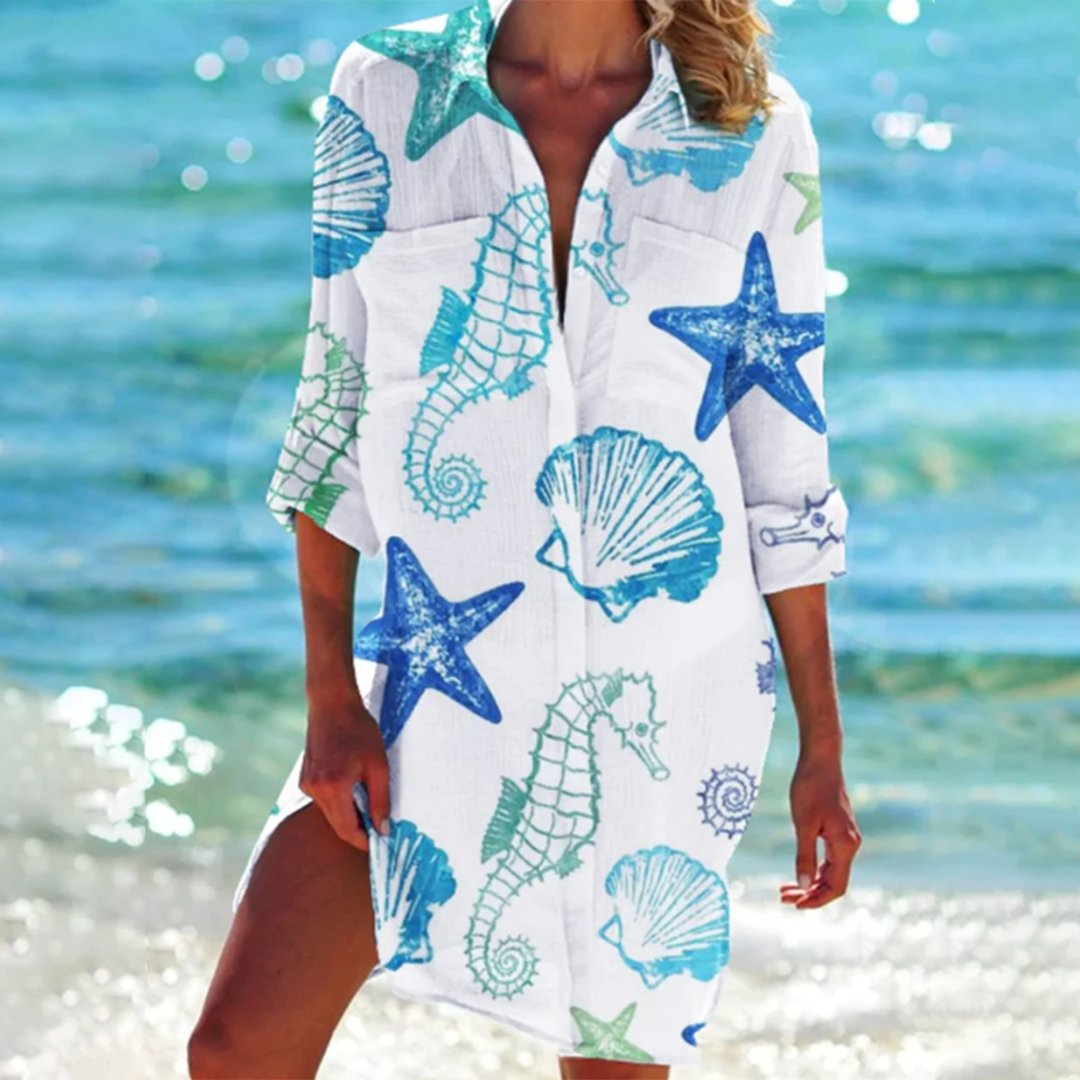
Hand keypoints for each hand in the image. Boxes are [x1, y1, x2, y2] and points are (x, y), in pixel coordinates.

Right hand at [298, 690, 390, 851]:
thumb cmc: (359, 730)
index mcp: (334, 787)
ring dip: (349, 813)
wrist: (332, 703)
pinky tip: (353, 783)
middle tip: (380, 825)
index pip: (347, 829)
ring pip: (331, 813)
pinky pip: (324, 800)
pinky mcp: (305, 778)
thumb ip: (381, 799)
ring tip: (369, 798)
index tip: (380, 843)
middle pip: (337, 824)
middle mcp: (315, 789)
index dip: (364, 841)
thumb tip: (383, 829)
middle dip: (358, 829)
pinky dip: (339, 800)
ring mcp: (306, 784)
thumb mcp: (378, 764)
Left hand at [780, 751, 860, 908]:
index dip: (817, 900)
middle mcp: (850, 844)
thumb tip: (804, 887)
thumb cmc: (810, 788)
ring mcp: (845, 838)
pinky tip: (797, 872)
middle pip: (833, 882)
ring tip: (784, 890)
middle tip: (783, 898)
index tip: (796, 905)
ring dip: (810, 883)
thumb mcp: (803, 824)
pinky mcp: (838, 830)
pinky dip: (813, 869)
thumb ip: (804, 856)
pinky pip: (828, 859)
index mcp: (845, 845)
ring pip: (830, 871)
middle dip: (810, 893)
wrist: (820, 759)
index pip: (836, 886)